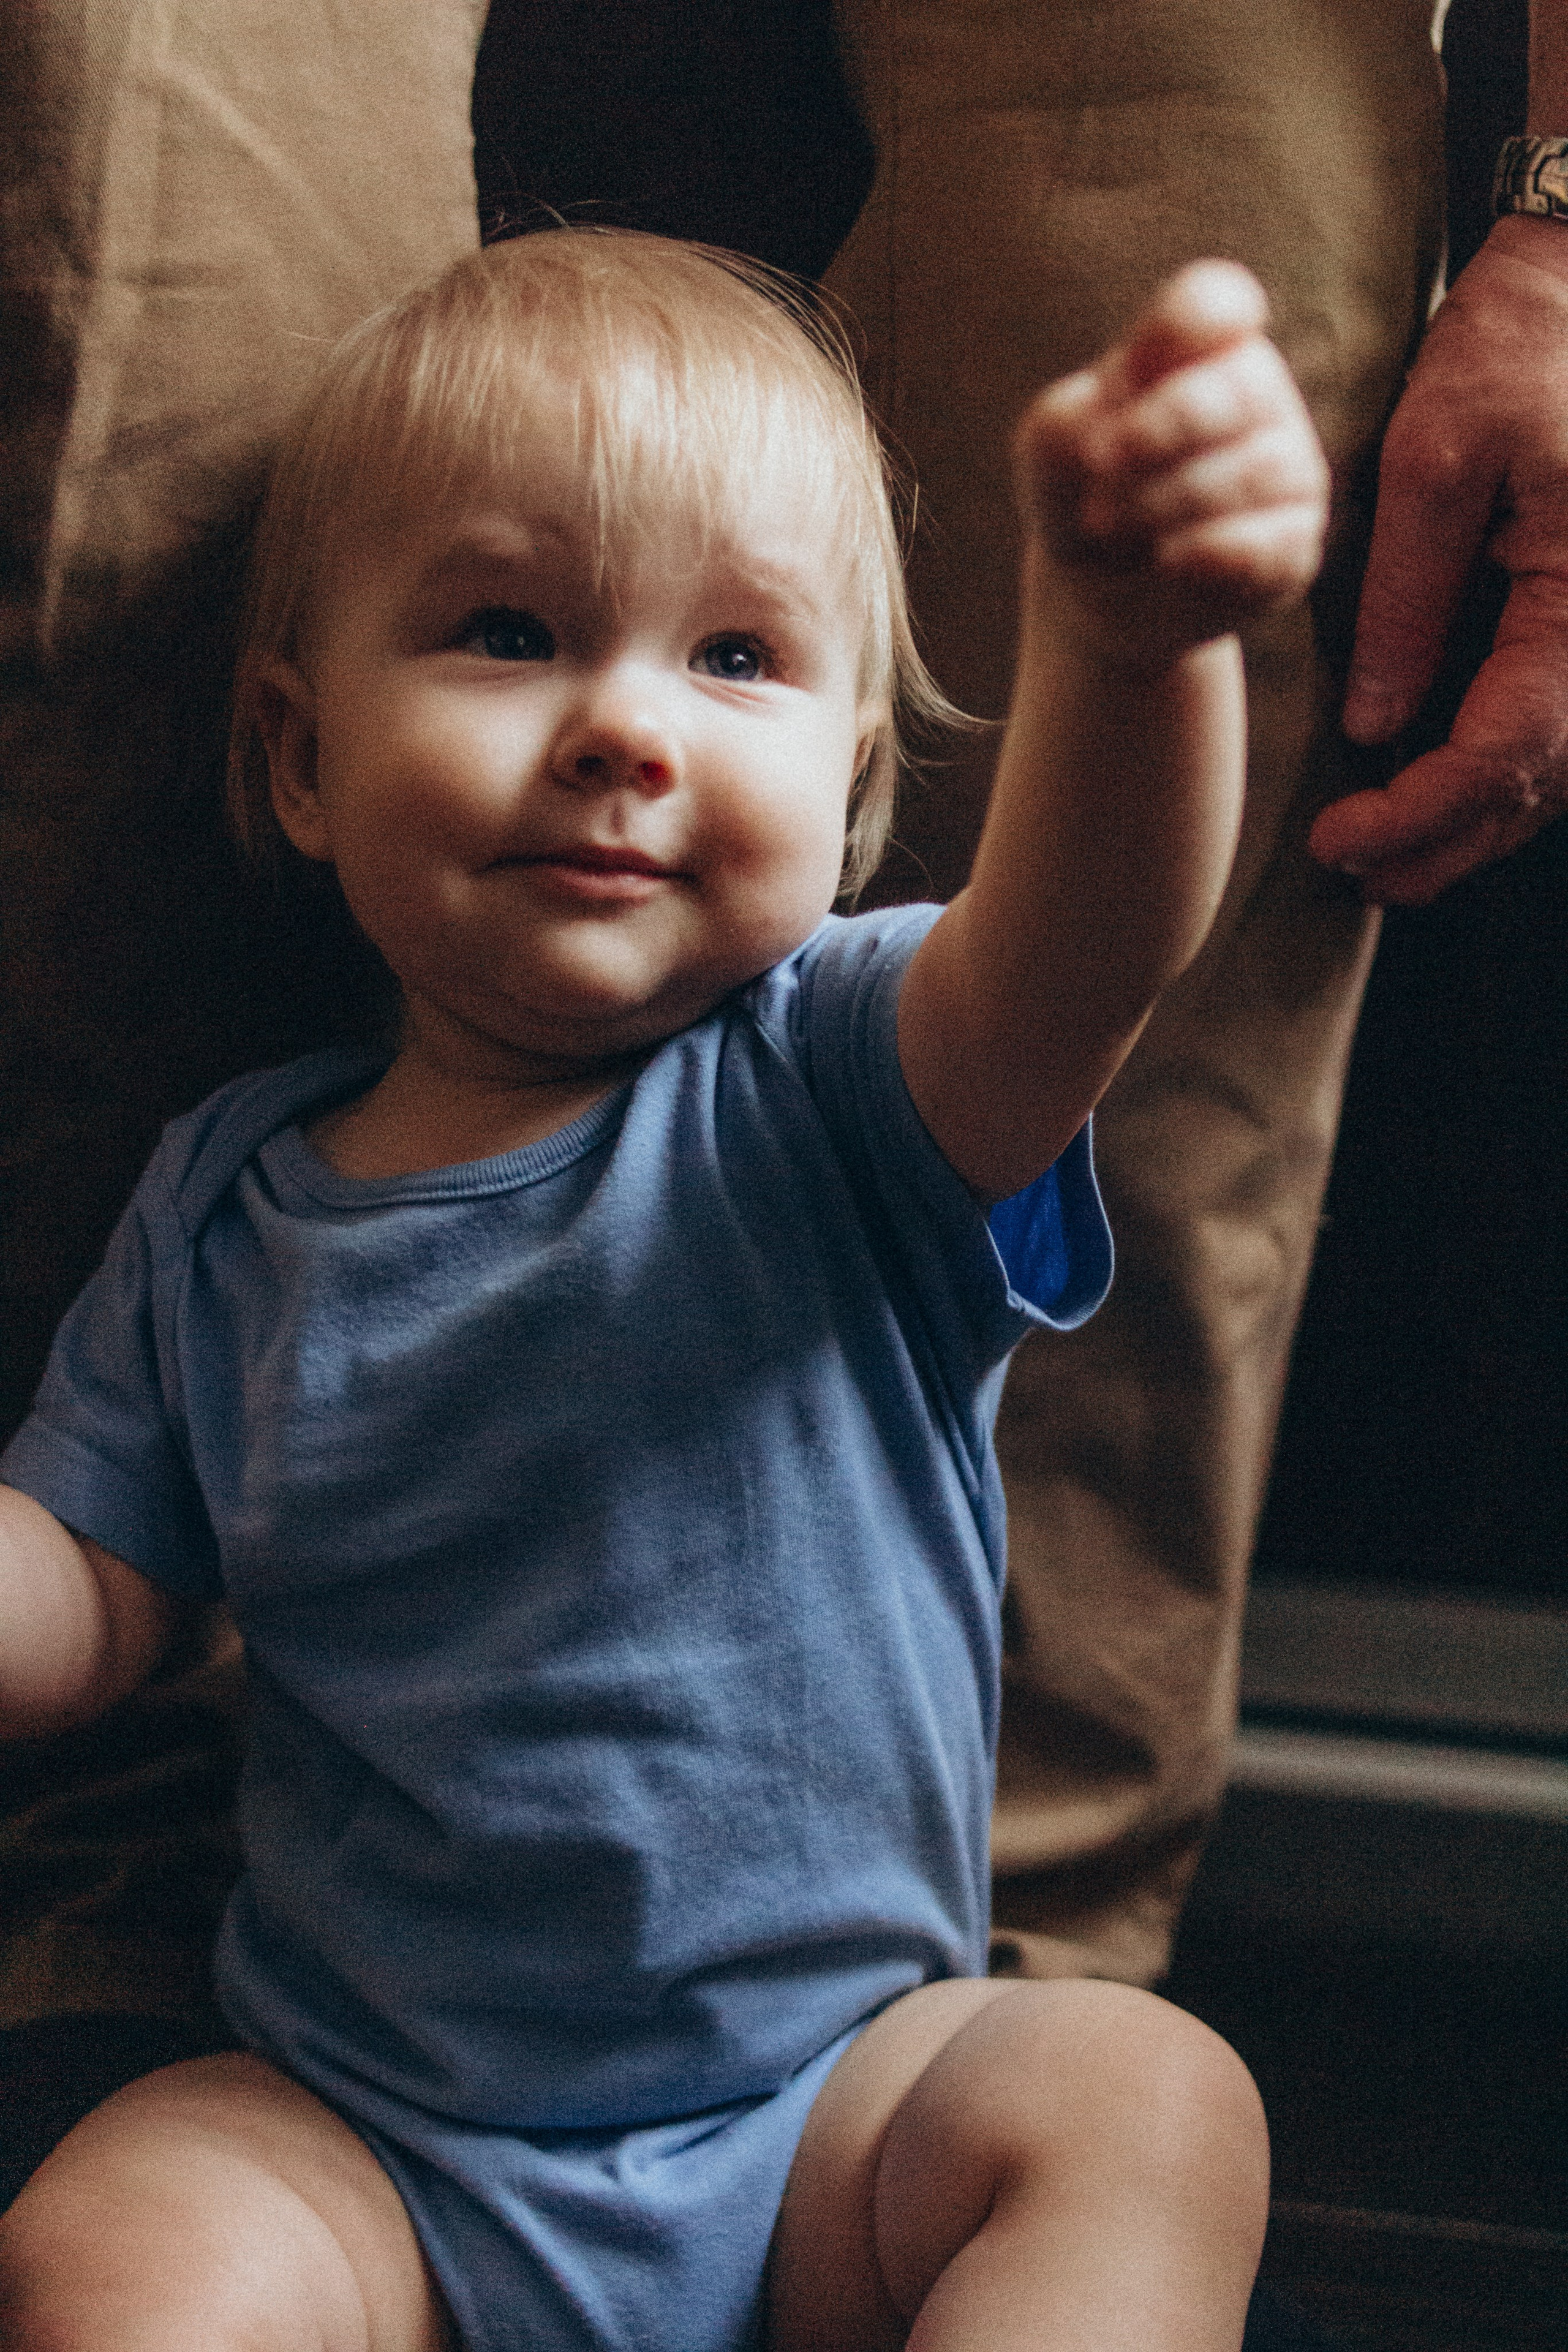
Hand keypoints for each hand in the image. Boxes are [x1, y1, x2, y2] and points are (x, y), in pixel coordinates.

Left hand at [1016, 262, 1327, 663]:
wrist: (1101, 588)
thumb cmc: (1084, 489)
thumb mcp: (1054, 445)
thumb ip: (1070, 418)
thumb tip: (1112, 437)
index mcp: (1203, 345)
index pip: (1217, 303)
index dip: (1181, 327)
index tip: (1127, 372)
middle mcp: (1260, 397)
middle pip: (1236, 390)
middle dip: (1155, 434)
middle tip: (1098, 469)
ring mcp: (1290, 469)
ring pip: (1256, 471)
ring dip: (1165, 503)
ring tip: (1111, 528)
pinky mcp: (1294, 544)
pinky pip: (1271, 542)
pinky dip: (1208, 553)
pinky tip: (1167, 561)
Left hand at [1311, 216, 1567, 903]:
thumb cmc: (1521, 342)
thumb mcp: (1437, 460)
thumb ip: (1408, 599)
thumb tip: (1378, 726)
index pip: (1504, 752)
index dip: (1417, 814)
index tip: (1338, 840)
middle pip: (1538, 782)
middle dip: (1445, 843)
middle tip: (1356, 876)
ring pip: (1556, 766)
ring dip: (1473, 822)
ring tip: (1386, 861)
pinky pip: (1562, 719)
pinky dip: (1502, 772)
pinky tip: (1438, 790)